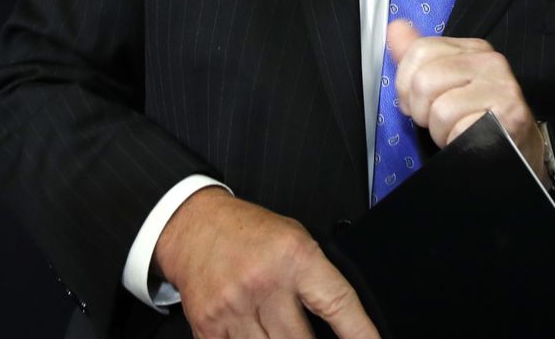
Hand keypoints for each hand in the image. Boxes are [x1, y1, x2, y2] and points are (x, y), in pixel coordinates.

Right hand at [154, 188, 377, 338]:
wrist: (193, 226)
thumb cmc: (249, 233)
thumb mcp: (295, 240)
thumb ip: (318, 279)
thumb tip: (343, 325)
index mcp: (295, 257)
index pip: (338, 304)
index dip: (361, 334)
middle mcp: (265, 282)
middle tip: (309, 337)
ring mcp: (234, 307)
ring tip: (277, 328)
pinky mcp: (208, 325)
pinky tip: (253, 332)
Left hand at [387, 19, 542, 177]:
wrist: (516, 147)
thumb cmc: (477, 114)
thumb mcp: (446, 81)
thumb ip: (418, 56)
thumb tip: (395, 28)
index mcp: (473, 48)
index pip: (420, 50)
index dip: (406, 83)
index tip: (415, 101)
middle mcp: (490, 63)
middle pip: (425, 80)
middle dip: (422, 111)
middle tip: (437, 120)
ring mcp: (501, 88)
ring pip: (441, 109)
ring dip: (439, 131)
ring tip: (454, 130)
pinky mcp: (508, 116)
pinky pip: (460, 130)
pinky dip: (456, 141)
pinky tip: (467, 138)